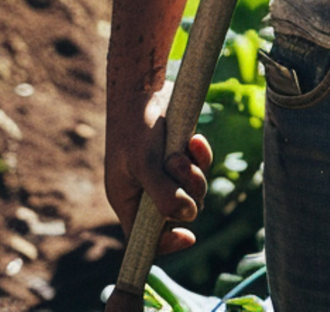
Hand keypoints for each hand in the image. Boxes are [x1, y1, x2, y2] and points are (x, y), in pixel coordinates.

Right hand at [104, 81, 213, 255]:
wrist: (142, 85)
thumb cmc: (134, 125)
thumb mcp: (144, 163)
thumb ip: (163, 194)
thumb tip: (188, 217)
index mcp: (128, 199)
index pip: (144, 237)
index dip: (165, 243)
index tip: (188, 237)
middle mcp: (146, 189)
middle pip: (178, 211)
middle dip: (186, 192)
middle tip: (177, 165)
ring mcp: (165, 171)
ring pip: (193, 188)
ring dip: (194, 171)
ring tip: (184, 148)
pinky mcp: (180, 152)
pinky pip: (200, 164)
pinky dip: (201, 154)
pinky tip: (197, 139)